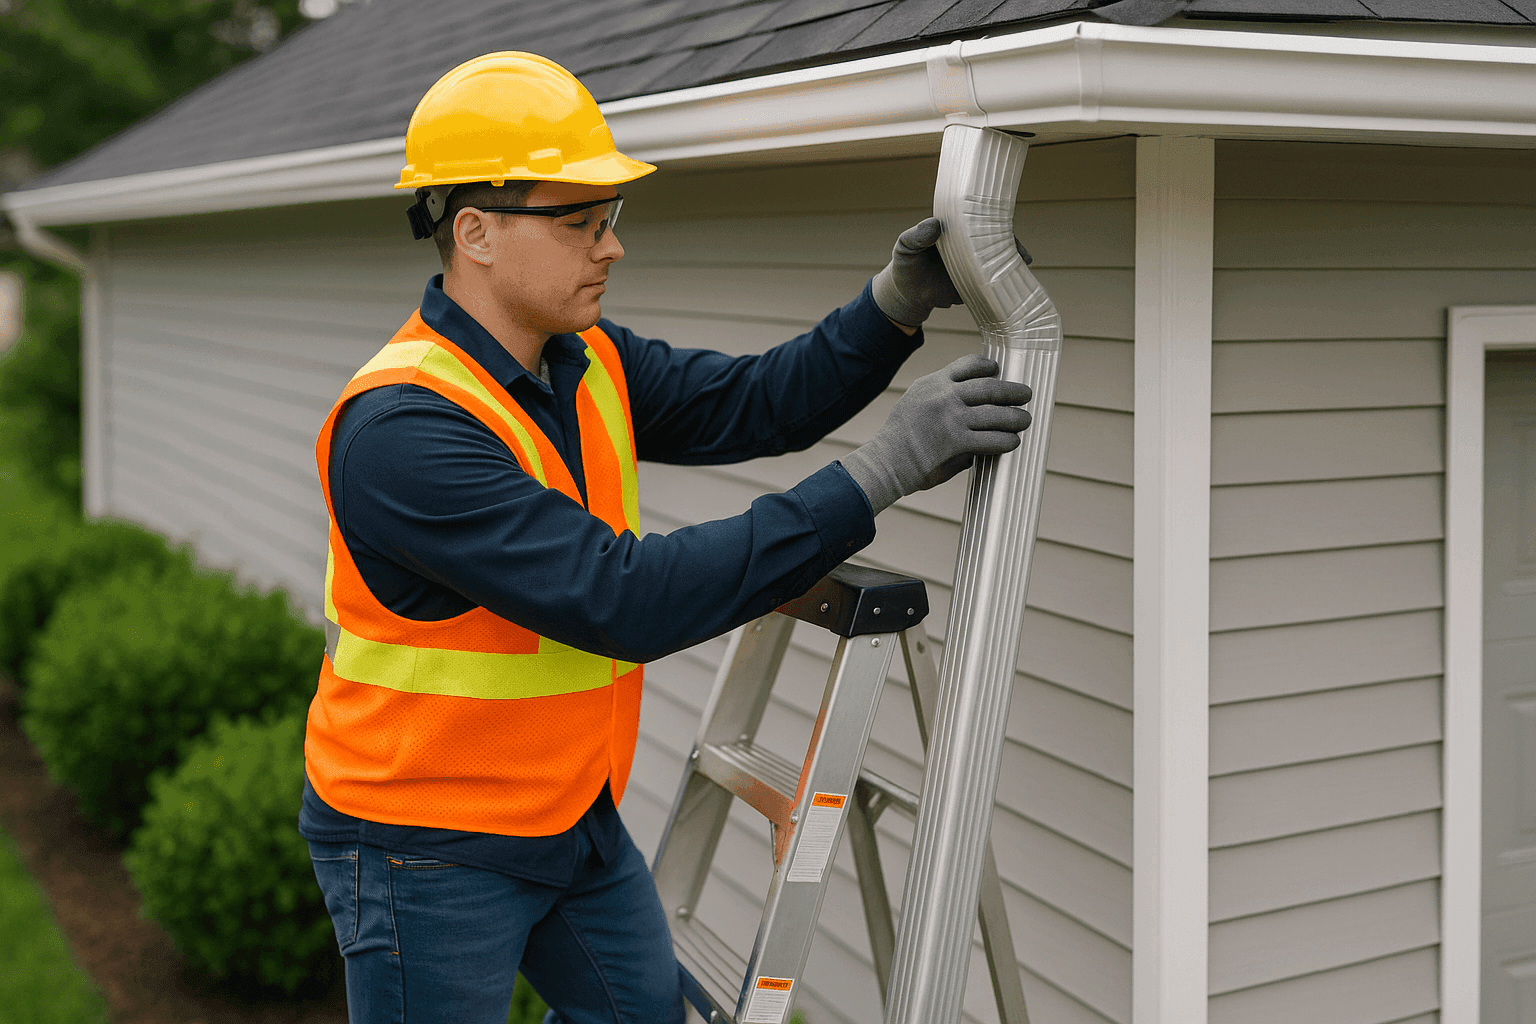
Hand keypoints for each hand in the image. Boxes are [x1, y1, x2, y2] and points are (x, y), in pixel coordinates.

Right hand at [840, 354, 1032, 514]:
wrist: (884, 461)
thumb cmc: (898, 441)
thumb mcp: (915, 409)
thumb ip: (943, 408)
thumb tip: (970, 417)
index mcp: (931, 383)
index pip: (967, 364)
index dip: (988, 367)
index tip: (998, 372)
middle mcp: (942, 395)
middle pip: (988, 386)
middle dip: (1012, 390)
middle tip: (1026, 394)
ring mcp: (950, 417)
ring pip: (994, 413)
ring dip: (1015, 417)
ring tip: (1025, 420)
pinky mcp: (954, 441)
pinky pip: (990, 439)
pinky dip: (1005, 441)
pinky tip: (1012, 442)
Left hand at [872, 219, 1035, 328]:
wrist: (907, 296)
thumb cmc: (904, 266)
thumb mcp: (904, 249)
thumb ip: (915, 237)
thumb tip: (935, 224)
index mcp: (955, 230)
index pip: (978, 221)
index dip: (993, 222)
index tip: (1003, 227)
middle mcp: (969, 245)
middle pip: (996, 240)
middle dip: (1012, 245)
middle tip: (1021, 255)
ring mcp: (975, 265)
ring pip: (998, 261)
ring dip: (1012, 264)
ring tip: (1023, 268)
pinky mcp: (976, 284)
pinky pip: (993, 282)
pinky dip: (1004, 283)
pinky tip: (1016, 285)